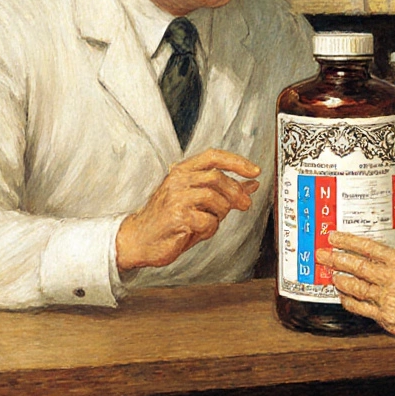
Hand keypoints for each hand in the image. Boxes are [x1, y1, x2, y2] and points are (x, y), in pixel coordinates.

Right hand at [116, 149, 261, 269]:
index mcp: (182, 171)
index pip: (213, 156)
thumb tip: (252, 184)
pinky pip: (207, 221)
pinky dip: (209, 229)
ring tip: (211, 221)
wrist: (139, 239)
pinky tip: (198, 231)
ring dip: (220, 213)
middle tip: (245, 205)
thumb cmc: (168, 220)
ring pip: (215, 199)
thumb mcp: (197, 201)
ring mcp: (176, 197)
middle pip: (217, 177)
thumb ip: (223, 190)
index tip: (255, 171)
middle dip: (236, 193)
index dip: (237, 161)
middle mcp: (177, 179)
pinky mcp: (176, 217)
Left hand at [317, 231, 394, 386]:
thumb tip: (382, 258)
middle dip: (336, 258)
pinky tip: (344, 297)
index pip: (369, 247)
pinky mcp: (385, 318)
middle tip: (321, 253)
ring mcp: (387, 300)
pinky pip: (360, 308)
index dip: (348, 241)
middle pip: (357, 266)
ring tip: (331, 274)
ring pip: (354, 287)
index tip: (334, 237)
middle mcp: (393, 279)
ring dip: (339, 279)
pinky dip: (348, 301)